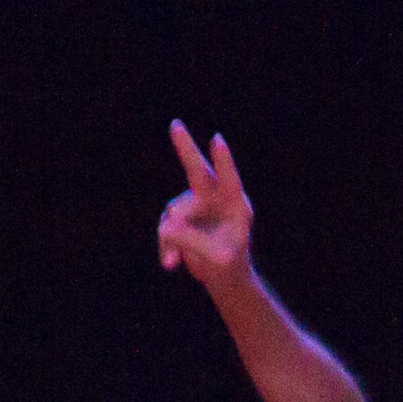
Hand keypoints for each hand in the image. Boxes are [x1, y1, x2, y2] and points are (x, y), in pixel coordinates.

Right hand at [159, 122, 257, 296]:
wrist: (224, 277)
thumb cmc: (230, 265)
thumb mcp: (217, 258)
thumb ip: (194, 240)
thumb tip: (167, 227)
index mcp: (236, 205)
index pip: (229, 180)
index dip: (223, 162)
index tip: (217, 141)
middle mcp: (216, 199)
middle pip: (197, 171)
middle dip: (186, 148)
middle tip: (175, 124)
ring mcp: (196, 206)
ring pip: (174, 212)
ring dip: (173, 237)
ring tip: (177, 261)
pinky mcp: (180, 219)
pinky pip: (165, 227)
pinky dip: (166, 246)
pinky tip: (171, 265)